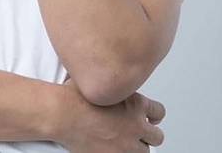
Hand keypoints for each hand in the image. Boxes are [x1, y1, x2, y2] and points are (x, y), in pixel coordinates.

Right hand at [51, 77, 165, 151]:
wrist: (63, 113)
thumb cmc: (74, 95)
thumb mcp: (99, 80)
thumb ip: (110, 84)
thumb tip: (105, 75)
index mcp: (135, 103)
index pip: (158, 111)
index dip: (153, 115)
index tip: (148, 116)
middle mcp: (135, 125)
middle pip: (156, 136)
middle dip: (147, 134)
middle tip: (137, 132)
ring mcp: (127, 144)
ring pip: (144, 152)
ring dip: (136, 147)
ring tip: (125, 142)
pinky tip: (113, 148)